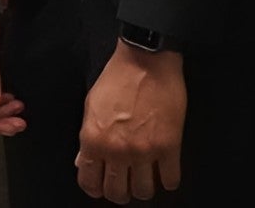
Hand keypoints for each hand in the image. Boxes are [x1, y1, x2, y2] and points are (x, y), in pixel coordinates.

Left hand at [75, 43, 185, 202]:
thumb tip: (84, 161)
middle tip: (125, 182)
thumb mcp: (91, 105)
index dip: (96, 188)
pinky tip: (165, 170)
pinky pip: (171, 180)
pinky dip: (168, 179)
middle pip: (117, 193)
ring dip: (144, 187)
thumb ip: (87, 138)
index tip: (102, 186)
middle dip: (120, 192)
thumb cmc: (117, 78)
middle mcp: (117, 150)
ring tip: (145, 176)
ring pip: (144, 192)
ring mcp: (144, 151)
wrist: (146, 61)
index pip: (90, 182)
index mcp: (94, 140)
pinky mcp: (170, 146)